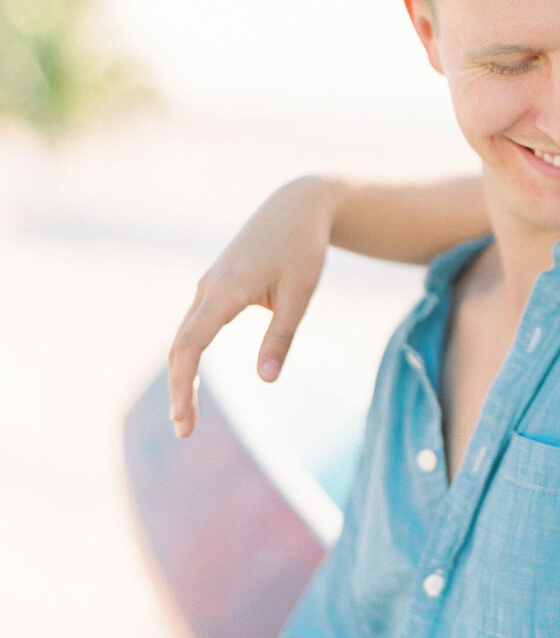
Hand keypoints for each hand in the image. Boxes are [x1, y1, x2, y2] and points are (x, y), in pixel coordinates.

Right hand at [169, 178, 336, 435]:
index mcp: (225, 290)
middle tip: (183, 431)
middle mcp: (209, 288)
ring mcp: (209, 285)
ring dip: (182, 374)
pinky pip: (195, 325)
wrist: (297, 206)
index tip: (182, 419)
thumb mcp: (300, 293)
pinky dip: (190, 355)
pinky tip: (193, 380)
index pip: (190, 345)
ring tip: (186, 415)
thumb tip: (266, 380)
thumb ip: (282, 336)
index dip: (183, 384)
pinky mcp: (217, 285)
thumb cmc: (303, 248)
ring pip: (184, 336)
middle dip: (180, 389)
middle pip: (180, 345)